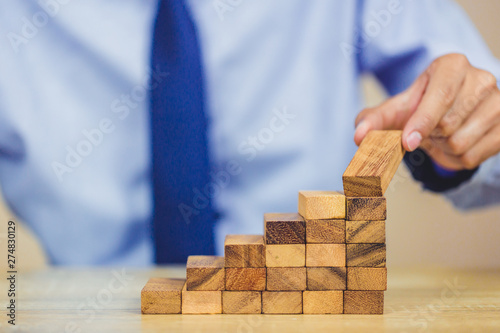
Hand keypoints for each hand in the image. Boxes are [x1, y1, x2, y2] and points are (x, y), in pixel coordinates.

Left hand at [354, 53, 499, 169]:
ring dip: (442, 148)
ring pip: (461, 143)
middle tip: (427, 129)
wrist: (448, 113)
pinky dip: (457, 158)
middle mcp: (481, 78)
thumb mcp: (395, 109)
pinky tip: (455, 144)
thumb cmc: (420, 107)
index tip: (407, 142)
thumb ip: (373, 120)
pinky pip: (473, 157)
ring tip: (441, 135)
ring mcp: (499, 102)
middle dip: (429, 135)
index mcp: (452, 65)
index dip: (422, 121)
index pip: (441, 95)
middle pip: (448, 124)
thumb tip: (359, 136)